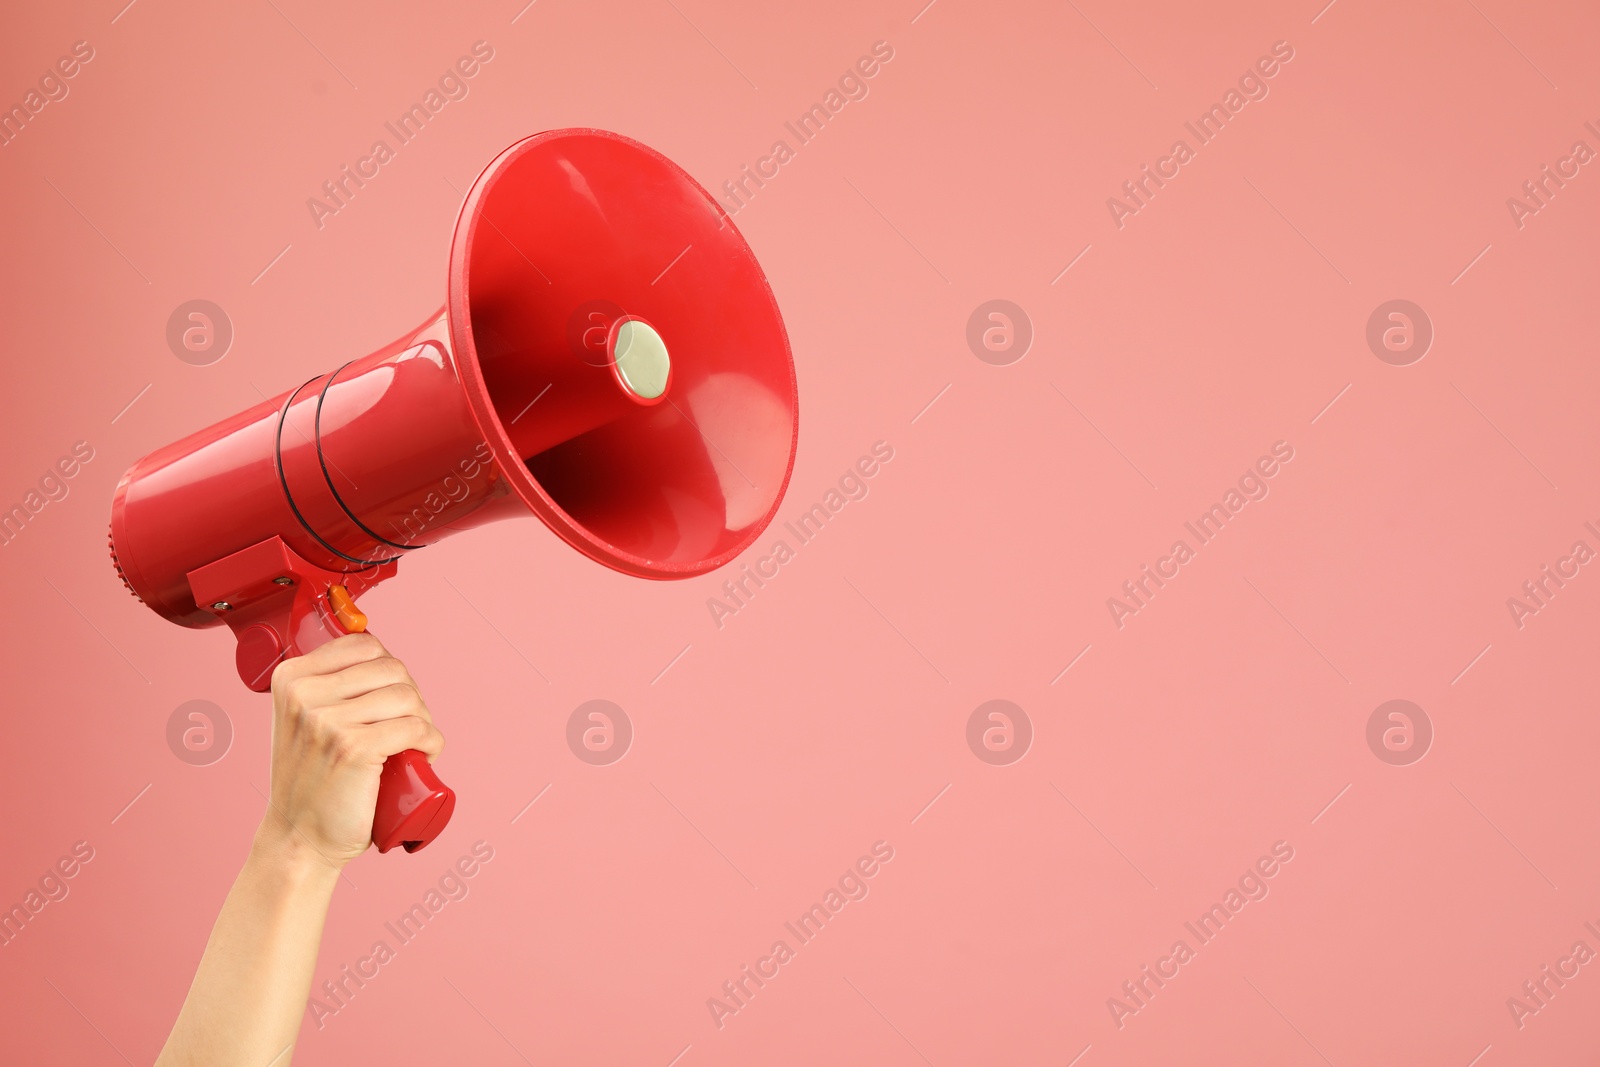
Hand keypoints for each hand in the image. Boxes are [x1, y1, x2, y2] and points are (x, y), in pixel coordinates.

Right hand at [254, 633, 444, 869]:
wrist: (299, 838)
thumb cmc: (312, 780)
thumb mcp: (304, 719)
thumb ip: (327, 686)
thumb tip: (381, 659)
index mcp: (291, 678)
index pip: (365, 645)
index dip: (391, 671)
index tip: (393, 699)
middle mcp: (304, 694)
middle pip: (392, 668)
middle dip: (412, 696)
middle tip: (408, 727)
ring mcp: (327, 721)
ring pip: (407, 696)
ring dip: (424, 720)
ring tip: (413, 743)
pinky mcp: (354, 748)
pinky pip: (415, 727)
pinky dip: (431, 740)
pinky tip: (424, 754)